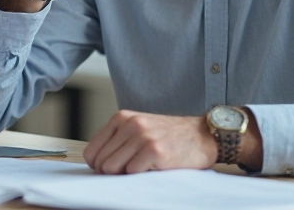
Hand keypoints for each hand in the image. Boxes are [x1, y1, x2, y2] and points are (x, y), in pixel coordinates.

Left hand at [83, 110, 217, 173]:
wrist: (203, 135)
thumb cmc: (169, 136)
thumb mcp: (139, 128)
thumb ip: (117, 140)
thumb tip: (95, 164)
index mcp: (122, 118)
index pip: (91, 150)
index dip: (98, 166)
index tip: (110, 170)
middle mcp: (131, 124)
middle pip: (101, 162)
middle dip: (113, 172)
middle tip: (131, 169)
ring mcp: (143, 136)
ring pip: (113, 168)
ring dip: (126, 174)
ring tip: (143, 166)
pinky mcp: (155, 150)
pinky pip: (132, 172)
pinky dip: (141, 175)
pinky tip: (155, 166)